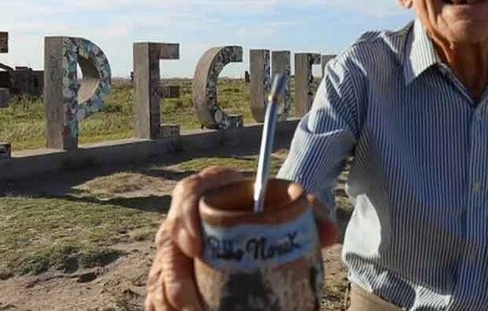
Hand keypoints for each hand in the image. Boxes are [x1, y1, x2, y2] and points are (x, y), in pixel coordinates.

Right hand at [145, 166, 339, 310]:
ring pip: (159, 273)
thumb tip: (329, 234)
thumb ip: (310, 210)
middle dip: (175, 279)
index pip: (186, 193)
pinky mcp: (172, 271)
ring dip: (169, 300)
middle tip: (195, 306)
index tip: (197, 246)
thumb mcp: (288, 201)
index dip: (184, 218)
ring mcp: (174, 246)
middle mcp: (184, 216)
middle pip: (166, 242)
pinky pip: (157, 292)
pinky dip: (164, 307)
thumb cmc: (267, 204)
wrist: (257, 212)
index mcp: (208, 188)